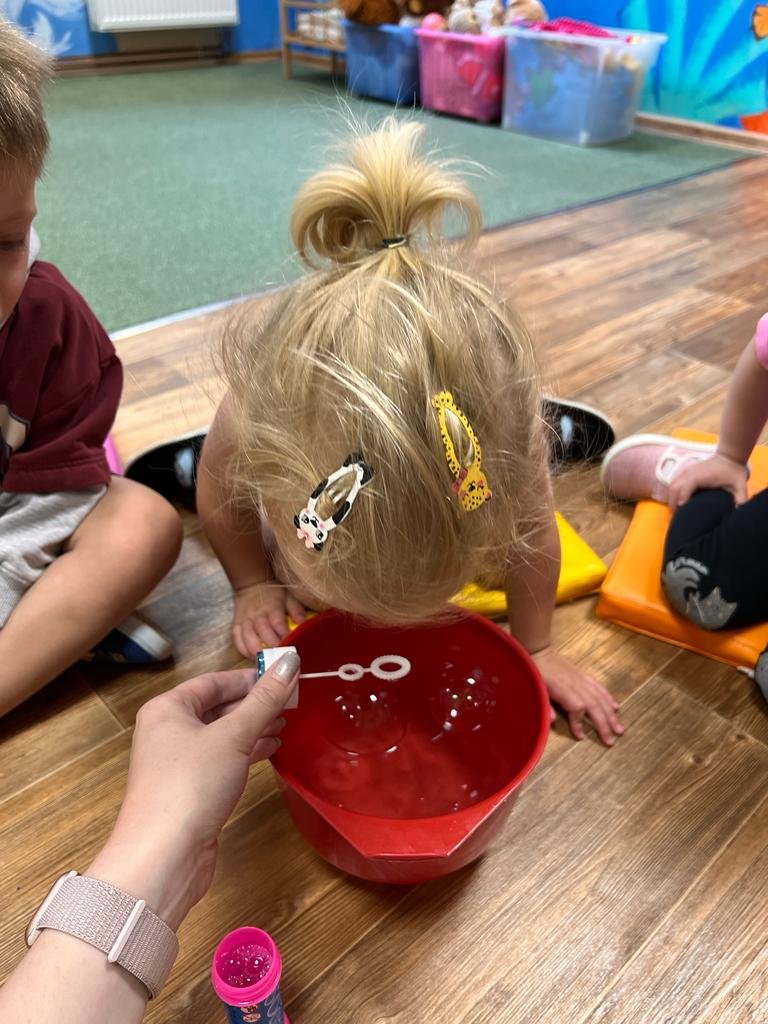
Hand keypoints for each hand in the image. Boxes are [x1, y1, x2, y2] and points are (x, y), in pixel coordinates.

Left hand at [88, 654, 299, 927]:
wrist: (164, 856)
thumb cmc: (192, 784)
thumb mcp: (233, 736)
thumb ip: (264, 700)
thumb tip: (290, 662)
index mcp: (168, 709)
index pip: (213, 681)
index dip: (249, 678)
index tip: (284, 677)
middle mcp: (168, 731)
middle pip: (217, 707)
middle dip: (254, 704)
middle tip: (291, 702)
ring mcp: (178, 763)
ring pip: (222, 734)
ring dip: (253, 728)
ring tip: (285, 724)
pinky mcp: (190, 789)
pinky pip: (222, 759)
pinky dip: (246, 751)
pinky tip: (270, 749)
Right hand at [233, 580, 305, 656]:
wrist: (253, 585)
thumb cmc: (274, 594)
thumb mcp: (289, 597)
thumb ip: (296, 610)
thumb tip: (303, 623)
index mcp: (272, 607)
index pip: (277, 621)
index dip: (284, 634)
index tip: (292, 646)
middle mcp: (257, 614)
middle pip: (262, 631)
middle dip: (271, 646)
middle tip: (280, 658)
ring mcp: (245, 620)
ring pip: (247, 637)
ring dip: (256, 651)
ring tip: (265, 661)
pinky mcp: (236, 625)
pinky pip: (237, 639)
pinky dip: (243, 650)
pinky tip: (251, 657)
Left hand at [532, 647, 623, 746]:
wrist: (540, 652)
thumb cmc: (535, 673)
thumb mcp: (535, 689)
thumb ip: (545, 705)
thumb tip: (553, 721)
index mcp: (563, 689)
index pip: (577, 708)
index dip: (579, 723)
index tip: (580, 737)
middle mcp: (576, 684)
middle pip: (594, 705)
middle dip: (603, 724)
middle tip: (611, 741)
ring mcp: (582, 680)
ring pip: (600, 698)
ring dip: (611, 714)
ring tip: (619, 729)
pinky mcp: (584, 676)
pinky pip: (600, 688)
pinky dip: (609, 698)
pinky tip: (616, 707)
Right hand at [668, 452, 748, 507]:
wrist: (729, 457)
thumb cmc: (733, 472)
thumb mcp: (740, 486)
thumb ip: (740, 498)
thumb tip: (738, 511)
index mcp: (699, 476)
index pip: (684, 488)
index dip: (681, 500)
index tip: (680, 512)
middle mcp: (690, 472)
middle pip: (674, 487)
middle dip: (672, 502)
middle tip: (675, 516)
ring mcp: (687, 471)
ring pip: (672, 484)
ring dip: (671, 497)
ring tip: (674, 510)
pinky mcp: (687, 471)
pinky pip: (675, 482)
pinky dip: (673, 492)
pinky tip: (676, 501)